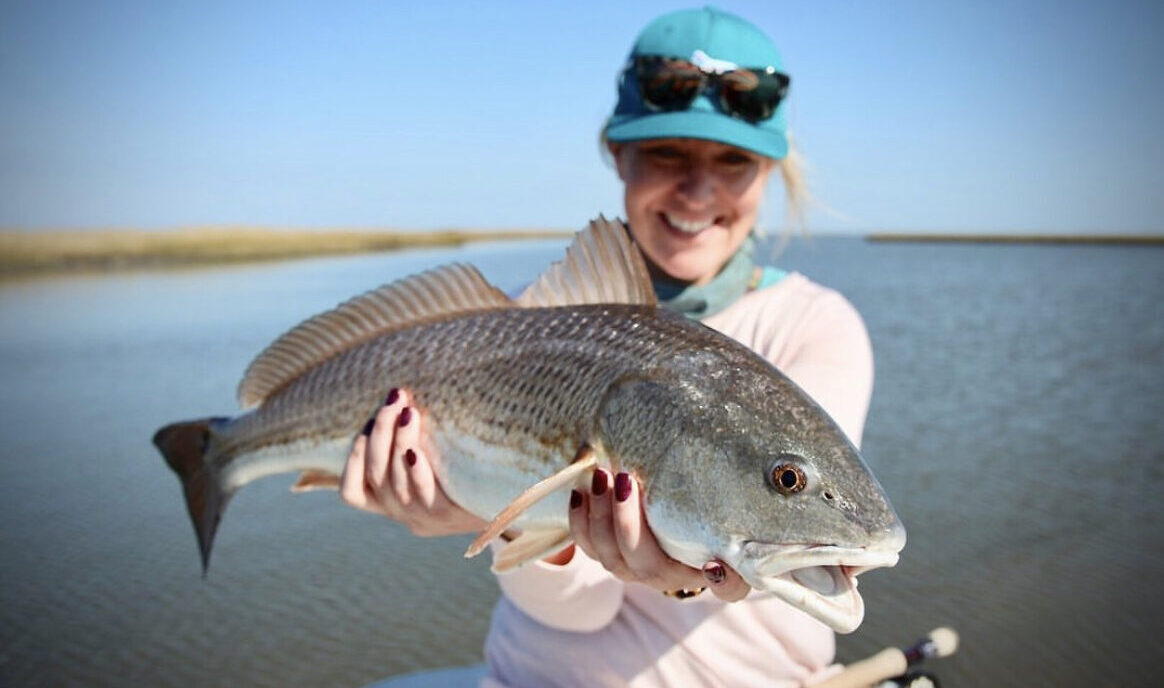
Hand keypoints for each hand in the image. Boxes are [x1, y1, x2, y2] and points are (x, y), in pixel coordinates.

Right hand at [340, 388, 487, 536]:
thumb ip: (416, 441)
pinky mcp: (450, 516)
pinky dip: (415, 470)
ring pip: (395, 483)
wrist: (520, 502)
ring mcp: (426, 519)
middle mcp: (406, 515)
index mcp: (396, 505)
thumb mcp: (440, 461)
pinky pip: (423, 494)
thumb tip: (402, 395)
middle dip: (380, 432)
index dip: (353, 460)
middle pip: (376, 476)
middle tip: (394, 399)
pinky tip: (415, 449)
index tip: (365, 426)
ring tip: (408, 410)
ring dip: (397, 442)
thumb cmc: (474, 471)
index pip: (353, 493)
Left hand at [567, 468, 749, 601]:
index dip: (723, 582)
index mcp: (716, 570)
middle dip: (630, 524)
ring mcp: (637, 569)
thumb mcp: (731, 500)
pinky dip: (580, 518)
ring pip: (612, 558)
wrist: (675, 515)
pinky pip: (587, 547)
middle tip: (628, 479)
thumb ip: (742, 492)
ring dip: (601, 515)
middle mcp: (673, 576)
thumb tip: (778, 452)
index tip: (714, 564)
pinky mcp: (610, 555)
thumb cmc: (712, 503)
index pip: (729, 588)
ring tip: (603, 474)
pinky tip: (582, 489)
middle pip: (649, 566)